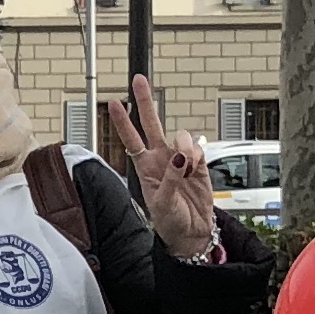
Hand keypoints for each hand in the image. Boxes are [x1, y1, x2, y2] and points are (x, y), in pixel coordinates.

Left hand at [117, 74, 218, 258]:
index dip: (124, 121)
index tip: (115, 102)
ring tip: (186, 168)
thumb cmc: (170, 222)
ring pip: (181, 136)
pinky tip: (195, 169)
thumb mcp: (161, 204)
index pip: (131, 139)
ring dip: (183, 146)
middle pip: (151, 124)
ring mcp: (180, 159)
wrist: (192, 232)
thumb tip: (179, 158)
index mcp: (145, 167)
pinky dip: (197, 155)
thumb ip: (170, 179)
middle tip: (139, 80)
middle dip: (145, 102)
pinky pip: (198, 148)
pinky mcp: (199, 164)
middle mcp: (161, 158)